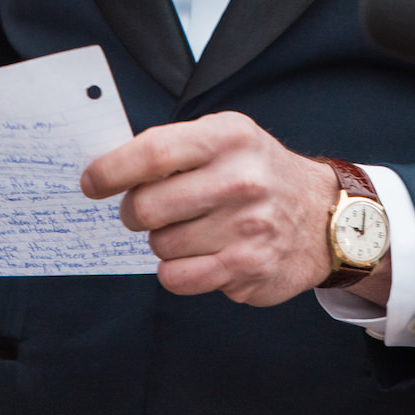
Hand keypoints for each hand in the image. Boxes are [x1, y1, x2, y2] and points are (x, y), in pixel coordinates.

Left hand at [82, 112, 349, 307]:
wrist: (323, 215)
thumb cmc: (259, 173)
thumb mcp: (226, 139)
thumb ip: (174, 148)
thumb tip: (107, 169)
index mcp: (228, 137)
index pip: (154, 152)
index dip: (112, 170)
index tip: (91, 183)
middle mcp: (240, 179)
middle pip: (147, 206)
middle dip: (134, 212)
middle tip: (145, 211)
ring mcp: (247, 226)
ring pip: (160, 245)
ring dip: (163, 241)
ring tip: (191, 229)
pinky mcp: (248, 267)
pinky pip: (177, 278)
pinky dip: (177, 270)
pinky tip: (200, 254)